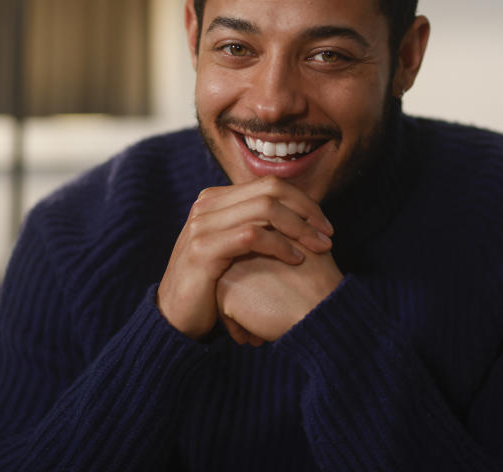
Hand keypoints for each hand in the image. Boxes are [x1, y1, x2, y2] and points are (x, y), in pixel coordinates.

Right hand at [157, 176, 333, 338]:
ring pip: (264, 208)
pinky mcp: (203, 250)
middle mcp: (206, 206)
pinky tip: (296, 260)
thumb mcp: (231, 249)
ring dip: (299, 227)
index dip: (303, 200)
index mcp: (215, 200)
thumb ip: (254, 227)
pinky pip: (251, 236)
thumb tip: (296, 215)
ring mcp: (202, 225)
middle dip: (306, 210)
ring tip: (319, 247)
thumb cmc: (212, 286)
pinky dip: (279, 244)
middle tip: (328, 234)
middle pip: (270, 189)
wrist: (174, 318)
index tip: (324, 225)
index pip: (269, 184)